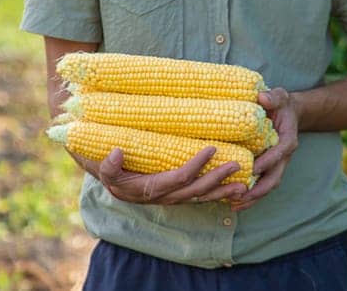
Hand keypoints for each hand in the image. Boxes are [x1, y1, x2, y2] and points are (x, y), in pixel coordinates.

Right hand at [69, 147, 246, 204]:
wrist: (107, 178)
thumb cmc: (106, 169)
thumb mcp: (101, 167)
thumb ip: (108, 165)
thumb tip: (118, 153)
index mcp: (148, 189)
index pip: (178, 178)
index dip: (196, 165)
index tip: (211, 149)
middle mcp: (163, 197)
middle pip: (195, 190)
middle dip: (217, 179)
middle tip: (237, 166)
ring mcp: (171, 198)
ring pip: (200, 197)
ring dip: (222, 191)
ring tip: (244, 185)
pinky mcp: (176, 195)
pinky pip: (199, 196)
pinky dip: (216, 194)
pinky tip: (232, 189)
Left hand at [232, 88, 300, 210]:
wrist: (286, 113)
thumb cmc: (279, 104)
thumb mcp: (279, 96)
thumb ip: (273, 97)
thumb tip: (263, 97)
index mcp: (287, 139)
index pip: (280, 152)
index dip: (268, 161)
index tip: (252, 169)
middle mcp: (283, 156)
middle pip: (275, 177)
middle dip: (259, 189)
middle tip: (240, 196)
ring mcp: (276, 165)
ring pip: (267, 186)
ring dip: (252, 198)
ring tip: (234, 206)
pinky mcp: (267, 169)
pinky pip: (260, 185)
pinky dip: (249, 196)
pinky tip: (232, 203)